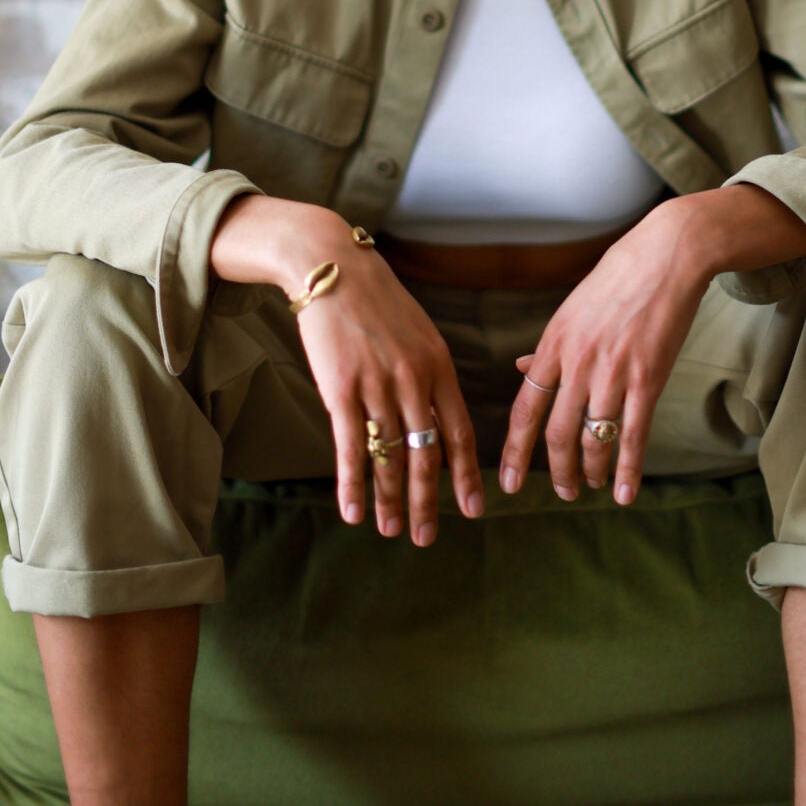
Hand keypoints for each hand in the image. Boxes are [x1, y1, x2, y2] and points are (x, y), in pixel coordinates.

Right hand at [210, 197, 483, 544]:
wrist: (331, 267)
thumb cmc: (375, 300)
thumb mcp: (418, 332)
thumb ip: (429, 373)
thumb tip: (436, 416)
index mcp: (439, 365)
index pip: (459, 432)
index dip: (466, 475)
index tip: (473, 510)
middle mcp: (414, 380)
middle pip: (426, 454)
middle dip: (427, 502)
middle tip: (426, 537)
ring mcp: (377, 385)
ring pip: (389, 457)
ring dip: (389, 500)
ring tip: (389, 530)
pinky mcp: (340, 389)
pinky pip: (349, 447)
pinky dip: (352, 484)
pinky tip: (353, 511)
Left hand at [498, 197, 713, 506]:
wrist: (666, 256)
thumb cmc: (617, 279)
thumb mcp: (571, 309)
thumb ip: (547, 346)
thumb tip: (520, 368)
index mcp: (554, 343)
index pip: (524, 407)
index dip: (514, 450)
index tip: (507, 481)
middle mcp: (577, 362)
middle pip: (556, 432)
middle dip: (557, 471)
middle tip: (562, 492)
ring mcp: (613, 372)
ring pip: (592, 439)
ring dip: (590, 471)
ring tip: (591, 485)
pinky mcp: (648, 378)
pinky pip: (633, 435)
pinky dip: (627, 470)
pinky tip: (623, 493)